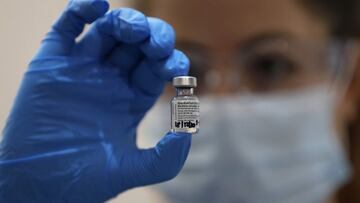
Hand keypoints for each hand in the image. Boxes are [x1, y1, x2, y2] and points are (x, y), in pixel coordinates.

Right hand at [0, 1, 190, 201]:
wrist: (40, 184)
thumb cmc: (85, 180)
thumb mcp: (132, 170)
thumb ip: (166, 157)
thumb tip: (188, 128)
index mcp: (131, 99)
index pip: (157, 68)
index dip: (170, 61)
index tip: (175, 66)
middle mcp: (110, 80)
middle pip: (137, 45)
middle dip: (152, 37)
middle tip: (156, 42)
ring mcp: (82, 68)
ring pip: (107, 31)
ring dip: (124, 21)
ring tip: (133, 28)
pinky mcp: (53, 62)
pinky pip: (67, 27)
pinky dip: (81, 10)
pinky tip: (97, 5)